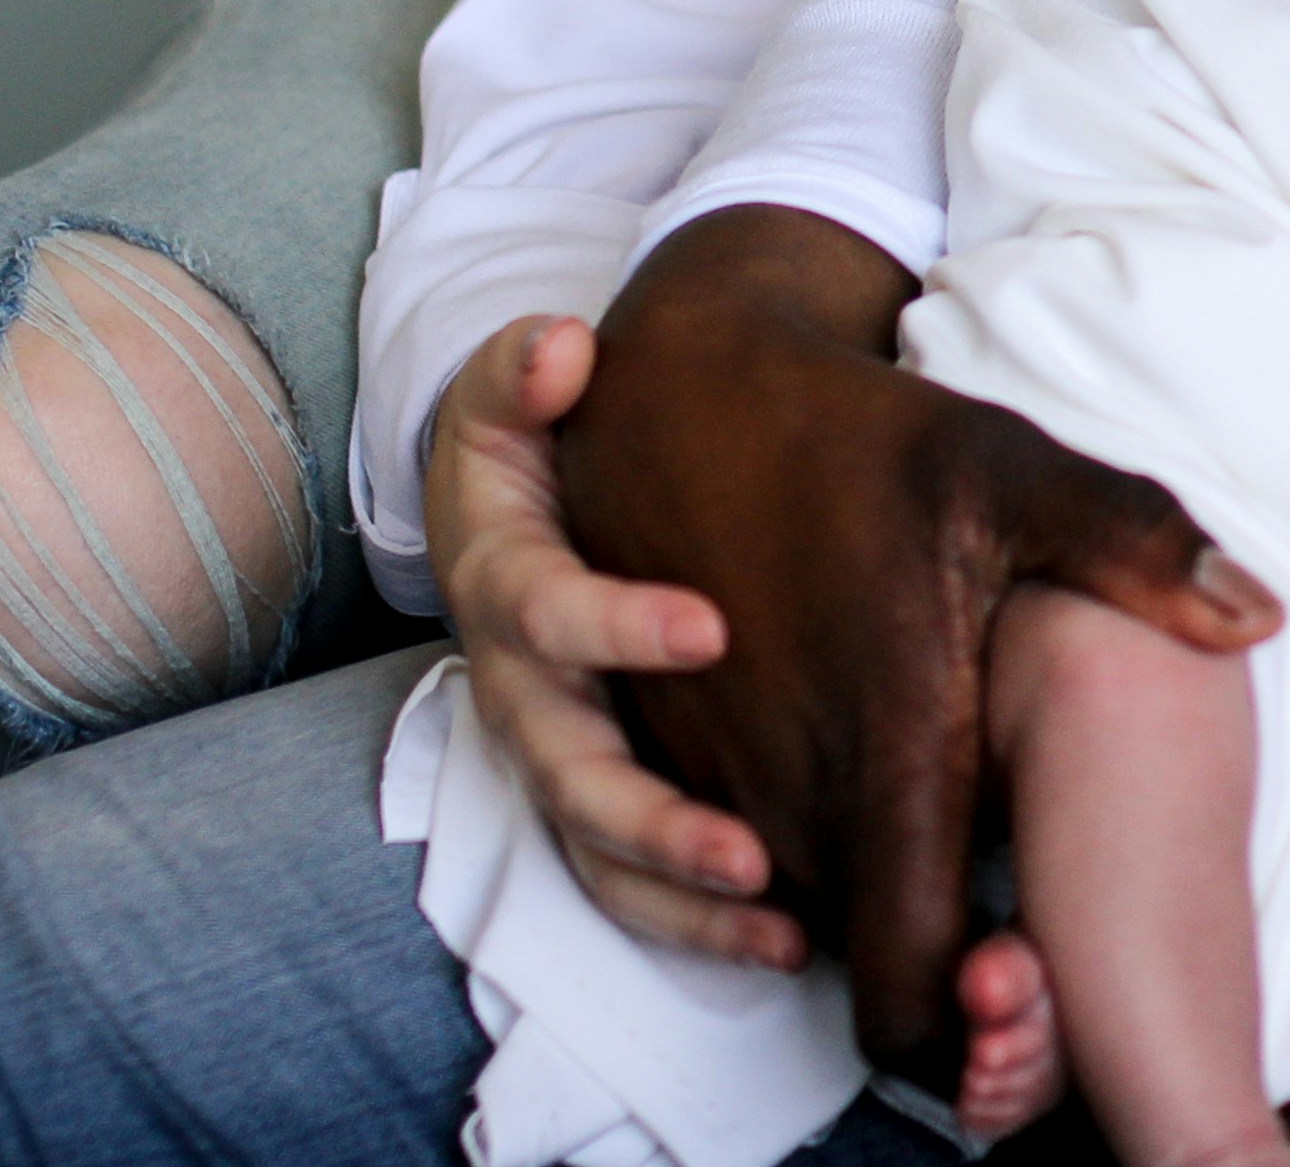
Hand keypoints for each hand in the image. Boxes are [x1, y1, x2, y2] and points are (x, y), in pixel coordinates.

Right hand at [421, 312, 792, 960]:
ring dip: (682, 894)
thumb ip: (524, 368)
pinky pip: (626, 881)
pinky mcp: (591, 800)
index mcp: (504, 584)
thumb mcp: (512, 390)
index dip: (617, 625)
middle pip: (570, 777)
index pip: (546, 613)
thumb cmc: (530, 447)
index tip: (709, 630)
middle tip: (745, 852)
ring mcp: (553, 756)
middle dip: (655, 821)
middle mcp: (519, 692)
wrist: (502, 506)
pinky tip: (787, 939)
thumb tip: (557, 349)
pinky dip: (694, 919)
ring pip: (598, 852)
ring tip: (779, 921)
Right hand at [555, 205, 1284, 1071]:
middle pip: (868, 967)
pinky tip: (862, 788)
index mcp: (882, 765)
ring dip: (866, 905)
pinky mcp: (662, 775)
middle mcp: (781, 811)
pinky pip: (729, 875)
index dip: (979, 1016)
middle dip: (941, 965)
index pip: (916, 995)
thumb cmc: (861, 438)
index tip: (1035, 966)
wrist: (681, 393)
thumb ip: (1133, 547)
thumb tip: (1257, 614)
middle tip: (1019, 907)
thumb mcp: (1006, 468)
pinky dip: (788, 865)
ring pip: (800, 921)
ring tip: (951, 837)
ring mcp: (711, 800)